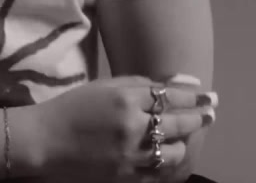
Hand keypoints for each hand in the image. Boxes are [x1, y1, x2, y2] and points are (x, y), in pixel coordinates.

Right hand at [26, 75, 215, 181]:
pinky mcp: (126, 177)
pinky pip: (159, 173)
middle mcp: (131, 127)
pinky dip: (168, 164)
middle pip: (178, 122)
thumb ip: (140, 83)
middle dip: (199, 117)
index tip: (209, 96)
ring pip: (174, 152)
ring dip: (185, 143)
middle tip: (211, 113)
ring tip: (188, 137)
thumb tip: (179, 82)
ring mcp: (129, 155)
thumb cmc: (72, 108)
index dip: (193, 97)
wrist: (44, 142)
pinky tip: (171, 156)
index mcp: (124, 99)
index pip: (171, 97)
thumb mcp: (103, 87)